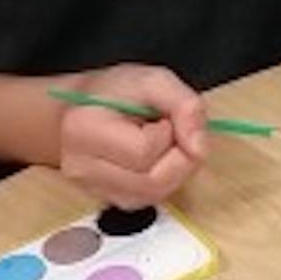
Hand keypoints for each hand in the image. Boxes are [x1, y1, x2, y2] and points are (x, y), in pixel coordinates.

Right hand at [57, 65, 207, 210]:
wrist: (82, 107)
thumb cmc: (114, 91)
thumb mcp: (154, 80)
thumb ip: (184, 105)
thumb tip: (198, 147)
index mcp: (85, 130)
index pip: (144, 151)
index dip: (169, 133)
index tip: (164, 118)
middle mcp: (82, 167)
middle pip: (152, 182)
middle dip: (179, 157)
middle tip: (174, 132)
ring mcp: (94, 189)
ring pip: (154, 195)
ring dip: (175, 169)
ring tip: (164, 142)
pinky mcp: (108, 199)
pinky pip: (149, 200)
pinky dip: (165, 180)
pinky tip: (157, 157)